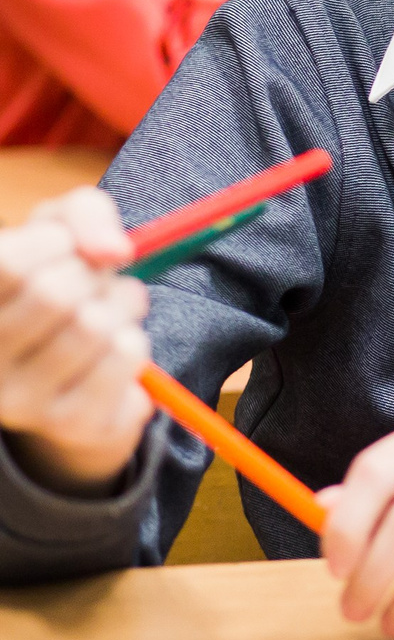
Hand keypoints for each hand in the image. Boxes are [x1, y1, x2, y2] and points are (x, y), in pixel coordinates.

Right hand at [0, 188, 151, 496]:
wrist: (77, 369)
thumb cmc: (62, 281)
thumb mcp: (62, 232)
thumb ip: (84, 215)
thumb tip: (114, 250)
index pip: (9, 264)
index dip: (56, 242)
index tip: (66, 249)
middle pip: (55, 296)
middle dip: (95, 276)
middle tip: (97, 283)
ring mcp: (18, 402)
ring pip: (95, 326)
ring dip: (122, 307)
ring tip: (110, 314)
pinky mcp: (70, 424)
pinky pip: (126, 356)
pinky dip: (136, 339)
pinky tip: (116, 348)